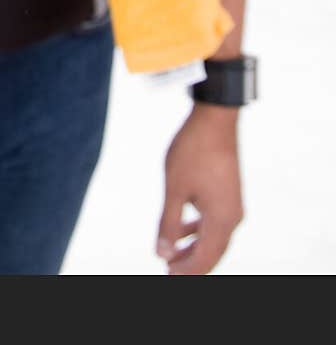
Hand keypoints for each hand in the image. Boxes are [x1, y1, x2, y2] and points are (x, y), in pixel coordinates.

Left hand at [156, 103, 243, 273]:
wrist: (215, 118)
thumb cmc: (193, 151)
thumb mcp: (174, 189)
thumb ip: (169, 224)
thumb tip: (162, 252)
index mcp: (222, 220)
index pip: (204, 259)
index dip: (186, 271)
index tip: (167, 277)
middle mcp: (233, 217)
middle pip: (212, 252)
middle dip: (191, 264)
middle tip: (169, 272)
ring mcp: (233, 204)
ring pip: (214, 237)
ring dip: (194, 248)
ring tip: (172, 254)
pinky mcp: (229, 192)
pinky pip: (215, 221)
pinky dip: (199, 230)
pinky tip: (184, 227)